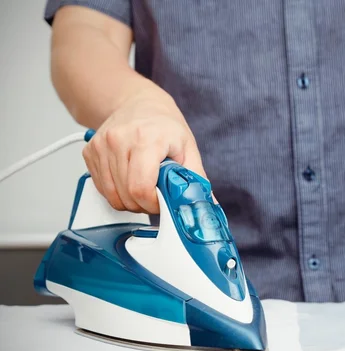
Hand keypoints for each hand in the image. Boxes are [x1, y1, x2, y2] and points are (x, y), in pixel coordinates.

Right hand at [83, 89, 205, 213]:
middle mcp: (120, 140)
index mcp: (147, 138)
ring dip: (129, 200)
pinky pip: (101, 188)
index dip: (153, 204)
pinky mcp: (90, 152)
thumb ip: (196, 180)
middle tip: (155, 194)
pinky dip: (116, 192)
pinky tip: (128, 179)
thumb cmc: (164, 126)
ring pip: (112, 195)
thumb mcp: (188, 149)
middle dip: (143, 204)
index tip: (162, 201)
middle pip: (126, 195)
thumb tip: (206, 205)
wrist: (139, 103)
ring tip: (143, 186)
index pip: (141, 188)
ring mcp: (101, 145)